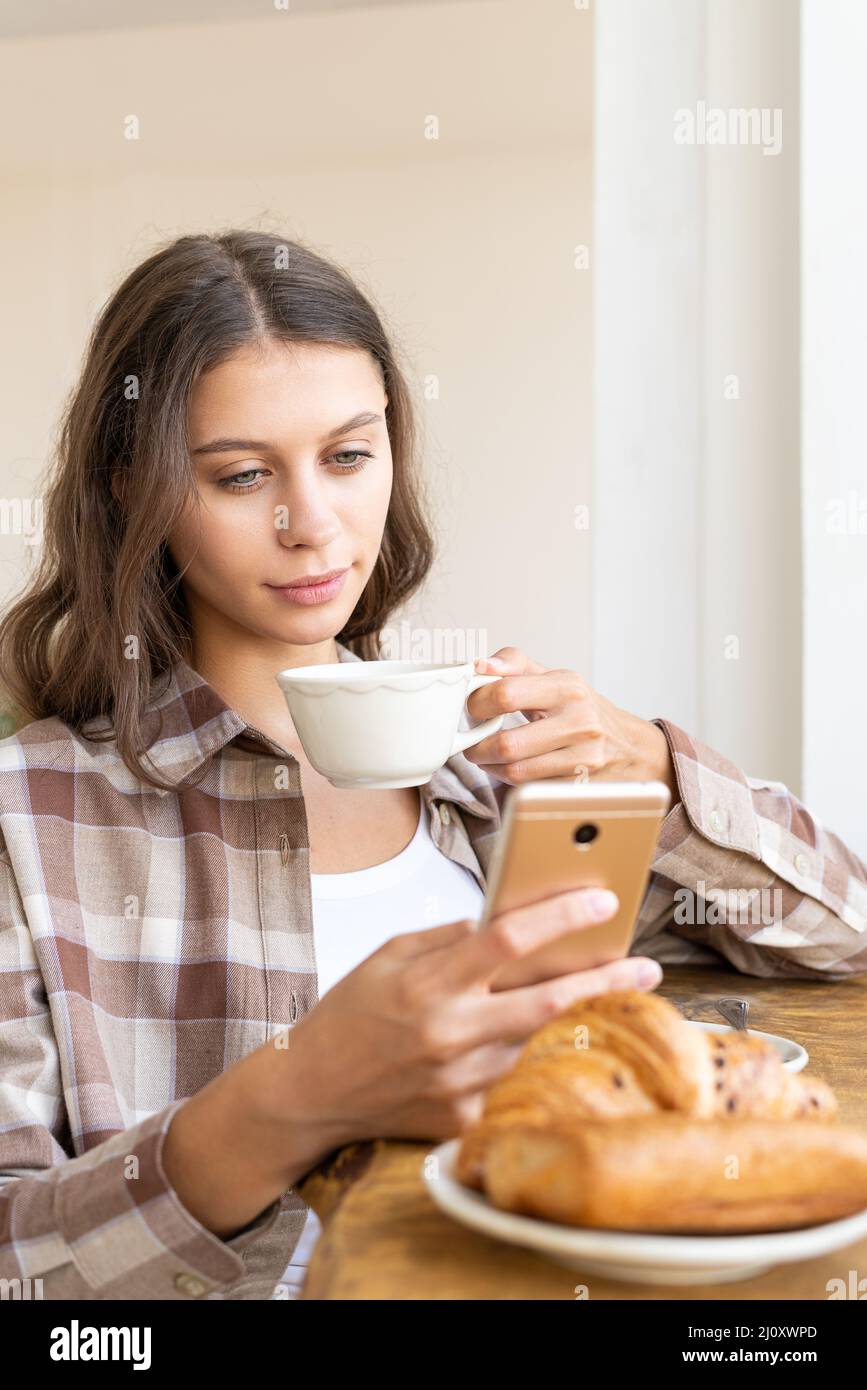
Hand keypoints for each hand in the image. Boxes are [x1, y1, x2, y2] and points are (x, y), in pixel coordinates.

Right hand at [262, 887, 663, 1156]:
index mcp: (428, 982)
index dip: (561, 915)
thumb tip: (498, 927)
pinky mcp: (460, 1118)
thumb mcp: (388, 955)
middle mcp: (448, 1032)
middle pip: (546, 1001)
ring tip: (608, 1002)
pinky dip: (525, 1062)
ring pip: (536, 1044)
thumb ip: (447, 939)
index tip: (602, 898)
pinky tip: (538, 1053)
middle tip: (647, 967)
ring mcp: (457, 1081)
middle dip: (604, 981)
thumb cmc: (348, 1015)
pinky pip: (509, 1083)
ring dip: (572, 1023)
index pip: (507, 939)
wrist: (309, 1092)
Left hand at [466, 646, 678, 804]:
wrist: (630, 748)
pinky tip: (510, 769)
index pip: (506, 694)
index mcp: (567, 687)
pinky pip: (529, 788)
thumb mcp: (555, 679)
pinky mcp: (580, 785)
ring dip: (490, 767)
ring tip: (485, 756)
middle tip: (470, 743)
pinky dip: (510, 781)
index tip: (471, 709)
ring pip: (515, 772)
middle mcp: (579, 721)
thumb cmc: (583, 711)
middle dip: (477, 747)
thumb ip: (515, 665)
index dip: (477, 703)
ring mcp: (582, 757)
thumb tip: (481, 665)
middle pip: (506, 743)